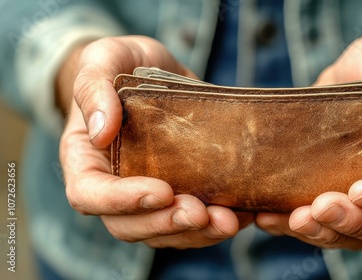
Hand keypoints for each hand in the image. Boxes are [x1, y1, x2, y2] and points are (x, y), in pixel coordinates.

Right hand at [59, 36, 252, 248]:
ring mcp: (147, 193)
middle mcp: (113, 185)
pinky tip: (243, 215)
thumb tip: (101, 131)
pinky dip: (216, 224)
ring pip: (164, 231)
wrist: (149, 68)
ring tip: (228, 221)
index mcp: (86, 160)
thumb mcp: (104, 59)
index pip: (89, 195)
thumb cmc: (120, 64)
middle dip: (167, 224)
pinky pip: (191, 222)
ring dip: (197, 233)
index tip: (161, 191)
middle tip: (201, 212)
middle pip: (129, 225)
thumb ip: (93, 87)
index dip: (121, 202)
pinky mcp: (178, 191)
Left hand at [256, 34, 361, 248]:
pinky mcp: (328, 192)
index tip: (359, 190)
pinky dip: (289, 225)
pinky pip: (315, 221)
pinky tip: (266, 217)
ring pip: (348, 234)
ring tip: (292, 218)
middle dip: (350, 223)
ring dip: (320, 232)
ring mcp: (360, 197)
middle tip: (319, 208)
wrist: (357, 69)